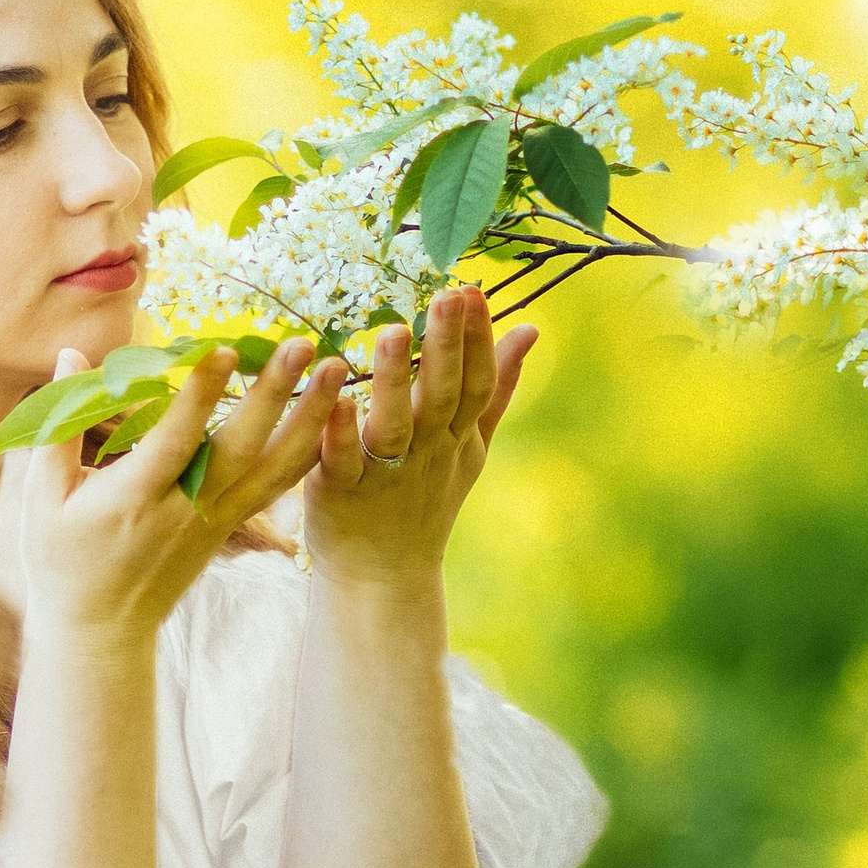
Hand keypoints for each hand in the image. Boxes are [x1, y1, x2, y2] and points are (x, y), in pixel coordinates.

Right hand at [20, 337, 345, 650]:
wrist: (101, 630)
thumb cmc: (62, 560)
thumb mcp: (44, 500)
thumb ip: (60, 427)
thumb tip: (72, 355)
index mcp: (132, 501)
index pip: (175, 442)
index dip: (200, 396)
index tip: (224, 351)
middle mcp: (183, 512)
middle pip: (239, 449)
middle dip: (273, 395)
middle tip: (301, 346)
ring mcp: (214, 521)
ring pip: (272, 468)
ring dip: (308, 418)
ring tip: (335, 370)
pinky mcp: (230, 527)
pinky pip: (276, 487)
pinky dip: (307, 451)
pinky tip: (333, 415)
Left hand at [302, 289, 535, 587]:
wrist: (383, 575)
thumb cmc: (424, 499)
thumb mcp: (470, 445)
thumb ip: (497, 388)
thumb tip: (531, 329)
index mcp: (456, 435)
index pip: (476, 382)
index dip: (478, 340)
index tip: (473, 292)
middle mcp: (428, 451)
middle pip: (443, 396)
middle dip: (447, 346)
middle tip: (448, 296)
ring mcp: (386, 472)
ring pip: (395, 423)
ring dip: (396, 379)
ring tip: (394, 332)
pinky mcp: (341, 491)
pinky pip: (344, 459)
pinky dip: (341, 432)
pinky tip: (336, 400)